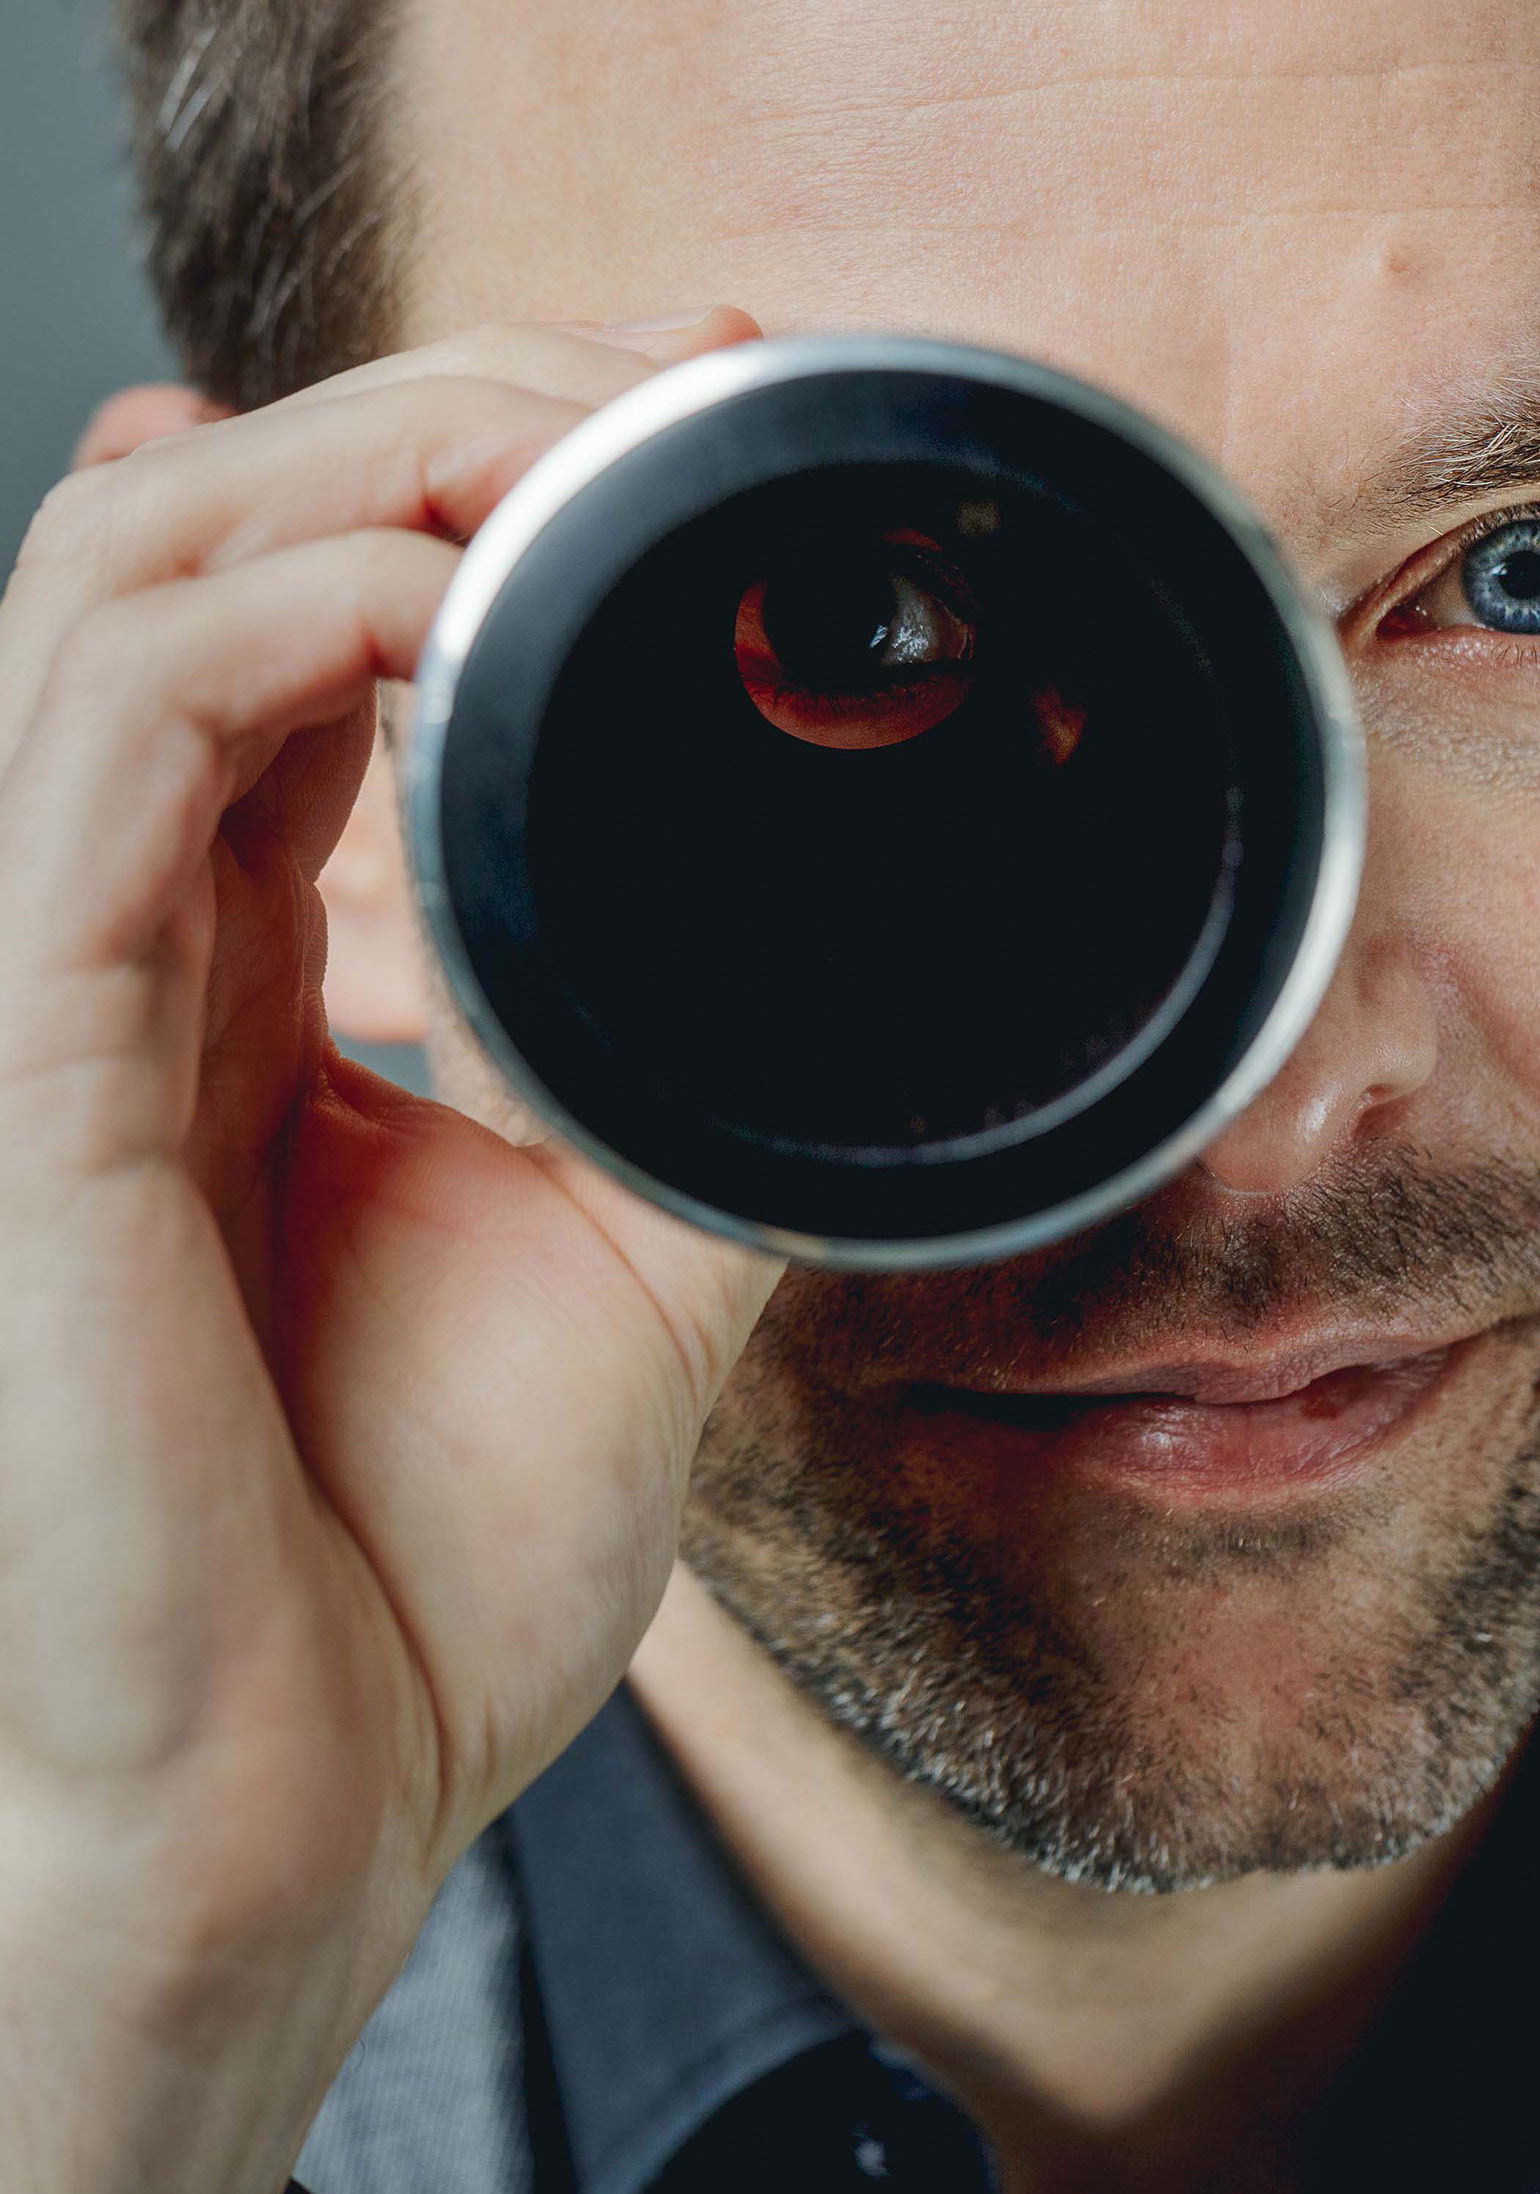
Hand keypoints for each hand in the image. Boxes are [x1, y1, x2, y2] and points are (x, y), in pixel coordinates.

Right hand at [0, 317, 775, 2193]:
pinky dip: (279, 615)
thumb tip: (807, 920)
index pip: (301, 618)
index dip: (469, 458)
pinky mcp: (20, 1070)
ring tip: (585, 427)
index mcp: (234, 975)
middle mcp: (118, 944)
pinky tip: (459, 589)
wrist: (284, 1827)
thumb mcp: (613, 1264)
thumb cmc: (398, 1580)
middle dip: (438, 394)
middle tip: (670, 366)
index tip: (699, 397)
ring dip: (362, 450)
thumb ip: (664, 1064)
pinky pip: (98, 754)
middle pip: (198, 530)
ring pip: (116, 576)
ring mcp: (46, 990)